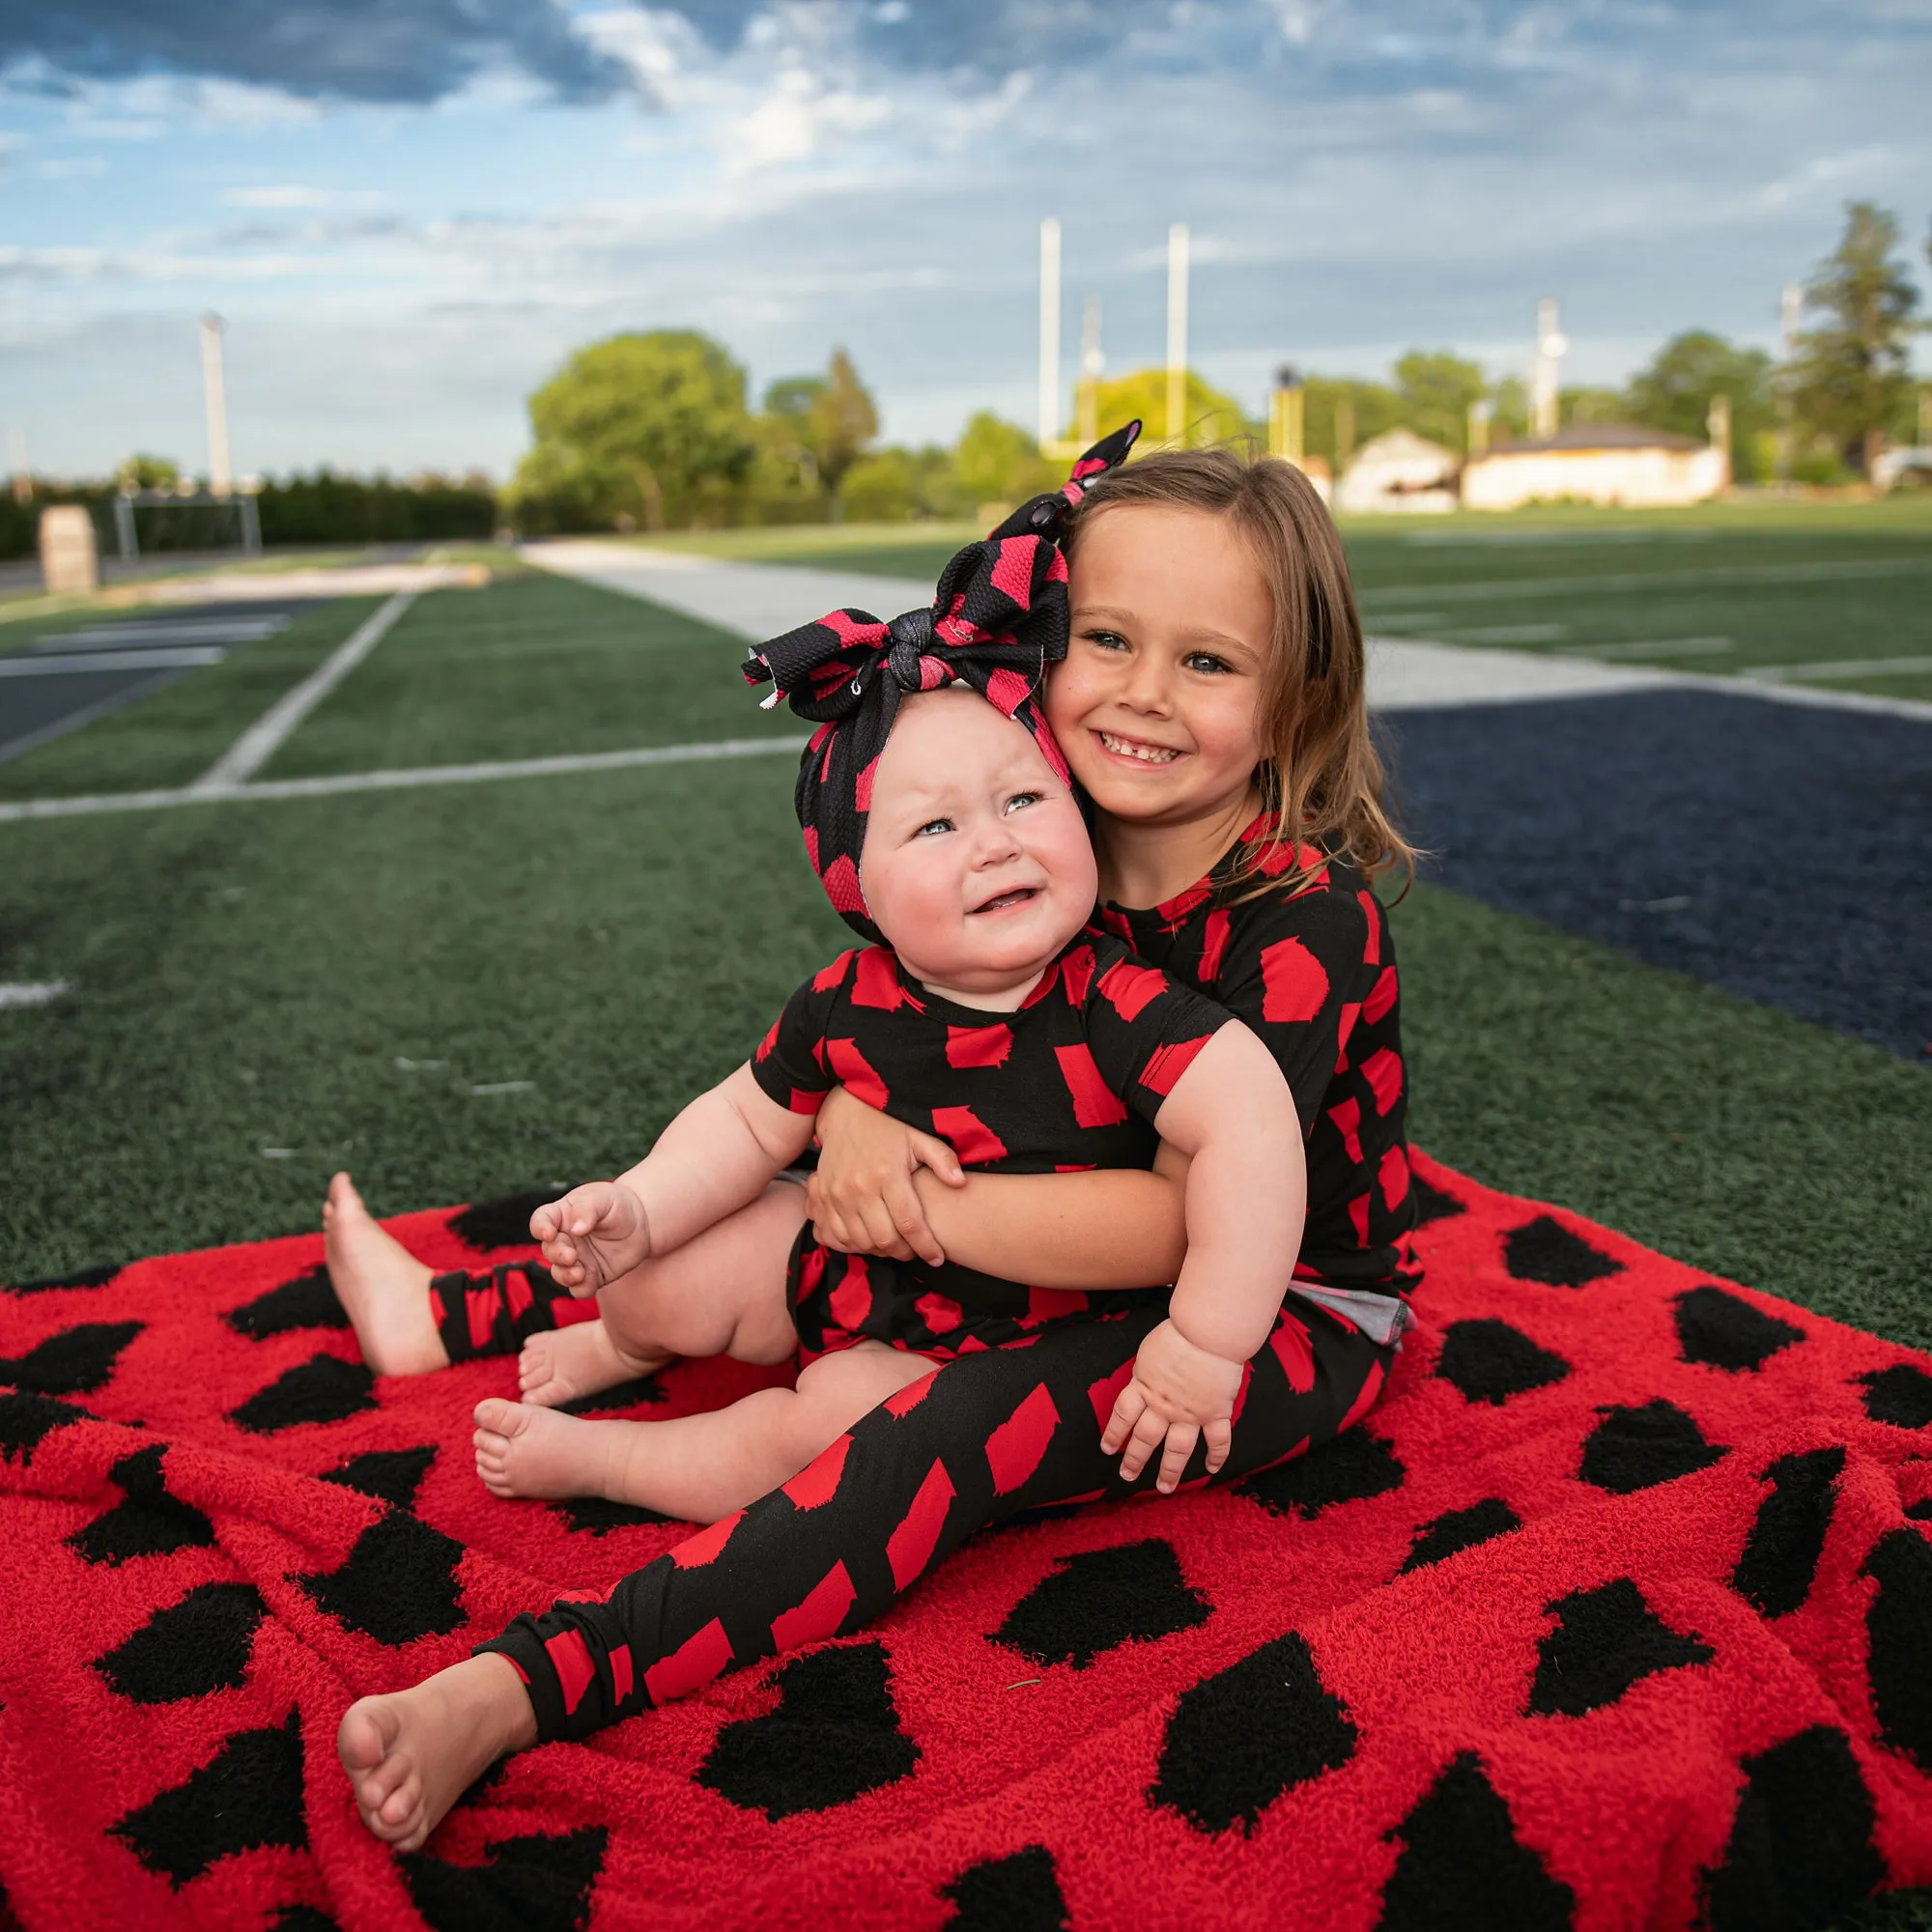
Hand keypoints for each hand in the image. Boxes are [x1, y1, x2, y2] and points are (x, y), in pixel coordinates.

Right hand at [529, 1182, 649, 1296]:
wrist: (641, 1224)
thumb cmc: (617, 1204)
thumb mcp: (604, 1198)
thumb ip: (588, 1208)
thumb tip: (575, 1228)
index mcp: (561, 1215)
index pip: (541, 1220)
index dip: (540, 1228)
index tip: (548, 1233)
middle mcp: (565, 1239)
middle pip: (550, 1250)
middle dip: (557, 1255)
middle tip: (571, 1256)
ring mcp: (576, 1259)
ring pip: (560, 1273)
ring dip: (565, 1276)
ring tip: (579, 1273)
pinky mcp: (591, 1276)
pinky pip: (580, 1288)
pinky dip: (581, 1288)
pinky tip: (589, 1282)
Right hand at [808, 1086, 965, 1265]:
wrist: (845, 1113)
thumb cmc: (887, 1126)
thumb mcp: (918, 1136)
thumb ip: (942, 1159)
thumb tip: (961, 1182)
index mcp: (888, 1174)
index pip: (909, 1223)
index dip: (926, 1246)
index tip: (938, 1258)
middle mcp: (860, 1187)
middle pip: (884, 1239)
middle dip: (904, 1253)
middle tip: (916, 1250)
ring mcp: (838, 1195)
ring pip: (861, 1241)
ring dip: (881, 1251)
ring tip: (896, 1245)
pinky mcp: (823, 1198)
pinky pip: (837, 1236)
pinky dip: (854, 1245)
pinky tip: (870, 1240)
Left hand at [1101, 1319, 1244, 1493]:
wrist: (1207, 1333)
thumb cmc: (1178, 1334)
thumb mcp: (1149, 1352)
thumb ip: (1145, 1373)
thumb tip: (1142, 1381)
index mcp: (1144, 1387)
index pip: (1123, 1416)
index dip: (1114, 1433)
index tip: (1108, 1448)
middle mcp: (1164, 1406)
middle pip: (1145, 1439)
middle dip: (1134, 1459)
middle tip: (1127, 1475)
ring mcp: (1190, 1413)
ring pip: (1177, 1450)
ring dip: (1170, 1471)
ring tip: (1164, 1487)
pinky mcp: (1215, 1413)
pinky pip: (1217, 1441)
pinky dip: (1216, 1456)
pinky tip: (1211, 1469)